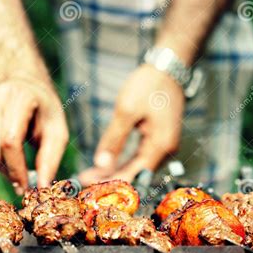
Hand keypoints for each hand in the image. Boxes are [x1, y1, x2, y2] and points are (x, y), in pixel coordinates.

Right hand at [0, 77, 68, 192]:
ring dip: (4, 166)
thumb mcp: (57, 130)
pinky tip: (8, 148)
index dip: (17, 168)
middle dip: (10, 172)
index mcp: (19, 97)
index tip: (26, 187)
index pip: (10, 140)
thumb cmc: (44, 111)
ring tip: (20, 165)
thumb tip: (43, 187)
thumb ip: (51, 158)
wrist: (25, 87)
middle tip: (23, 184)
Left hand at [79, 64, 184, 184]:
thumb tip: (101, 165)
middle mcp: (165, 150)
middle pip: (135, 173)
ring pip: (136, 166)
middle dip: (110, 179)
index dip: (110, 182)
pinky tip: (106, 164)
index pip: (134, 174)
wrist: (168, 68)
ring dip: (115, 171)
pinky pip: (139, 157)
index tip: (87, 184)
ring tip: (91, 175)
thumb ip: (114, 140)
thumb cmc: (148, 85)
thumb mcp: (127, 111)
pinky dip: (123, 161)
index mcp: (160, 145)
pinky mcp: (159, 139)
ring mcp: (163, 145)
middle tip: (84, 182)